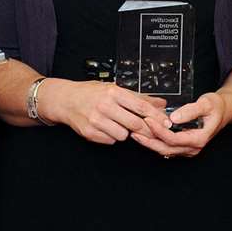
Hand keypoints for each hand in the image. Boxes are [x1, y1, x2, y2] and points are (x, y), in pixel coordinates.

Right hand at [43, 79, 164, 145]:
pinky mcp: (90, 133)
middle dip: (145, 129)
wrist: (65, 100)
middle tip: (148, 129)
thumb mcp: (115, 89)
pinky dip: (111, 136)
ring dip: (124, 132)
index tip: (166, 123)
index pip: (140, 107)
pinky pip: (110, 140)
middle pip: (135, 124)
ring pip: (123, 135)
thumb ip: (139, 98)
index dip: (156, 116)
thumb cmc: (91, 93)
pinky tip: (106, 127)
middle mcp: (105, 106)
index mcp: (113, 92)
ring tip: (116, 122)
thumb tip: (160, 104)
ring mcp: (96, 120)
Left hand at [135, 91, 231, 157]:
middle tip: (134, 131)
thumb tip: (173, 117)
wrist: (224, 111)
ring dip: (150, 143)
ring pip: (165, 150)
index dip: (159, 130)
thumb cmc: (216, 106)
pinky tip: (145, 134)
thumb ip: (190, 110)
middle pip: (166, 148)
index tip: (148, 120)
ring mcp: (188, 150)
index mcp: (198, 139)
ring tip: (135, 133)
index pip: (173, 139)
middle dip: (149, 140)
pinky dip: (155, 141)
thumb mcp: (206, 104)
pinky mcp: (184, 147)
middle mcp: (193, 148)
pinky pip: (167, 147)